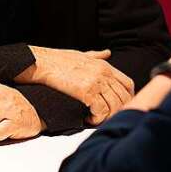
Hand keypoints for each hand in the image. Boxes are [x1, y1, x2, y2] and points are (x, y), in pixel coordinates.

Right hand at [15, 47, 134, 125]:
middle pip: (123, 97)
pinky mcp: (86, 92)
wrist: (42, 63)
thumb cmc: (59, 59)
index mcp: (105, 66)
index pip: (128, 84)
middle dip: (118, 110)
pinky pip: (101, 111)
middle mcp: (104, 74)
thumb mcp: (83, 54)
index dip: (128, 98)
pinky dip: (96, 118)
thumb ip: (97, 56)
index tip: (120, 106)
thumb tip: (107, 52)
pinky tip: (87, 118)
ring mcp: (96, 82)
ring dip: (107, 117)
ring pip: (114, 106)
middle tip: (108, 117)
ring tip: (96, 119)